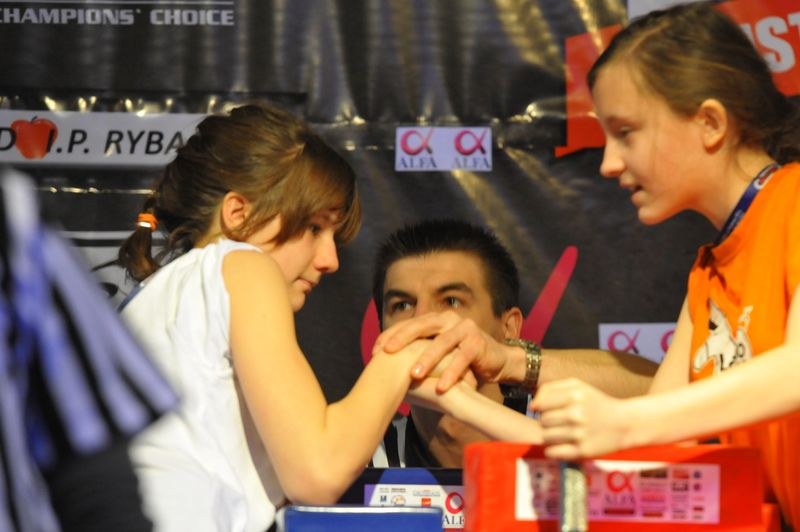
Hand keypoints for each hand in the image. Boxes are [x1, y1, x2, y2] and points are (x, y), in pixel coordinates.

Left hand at [374, 311, 508, 391]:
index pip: (407, 324)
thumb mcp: (438, 353)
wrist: (497, 360)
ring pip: (442, 343)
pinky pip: (462, 359)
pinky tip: (441, 387)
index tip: (374, 351)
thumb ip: (419, 353)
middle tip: (387, 353)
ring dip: (427, 360)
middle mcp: (448, 320)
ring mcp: (464, 329)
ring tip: (414, 375)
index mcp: (434, 320)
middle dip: (402, 339)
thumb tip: (386, 369)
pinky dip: (451, 373)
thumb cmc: (461, 358)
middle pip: (421, 326)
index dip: (389, 335)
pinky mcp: (478, 343)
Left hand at [532, 378, 631, 459]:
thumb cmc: (596, 403)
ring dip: (551, 436)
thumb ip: (551, 388)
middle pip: (543, 421)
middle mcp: (577, 414)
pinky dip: (553, 450)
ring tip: (563, 433)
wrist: (625, 423)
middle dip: (548, 422)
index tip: (552, 410)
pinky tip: (563, 444)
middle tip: (560, 423)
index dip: (543, 408)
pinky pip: (552, 452)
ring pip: (546, 437)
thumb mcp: (577, 386)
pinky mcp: (582, 451)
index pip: (540, 404)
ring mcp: (579, 434)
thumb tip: (533, 406)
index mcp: (574, 395)